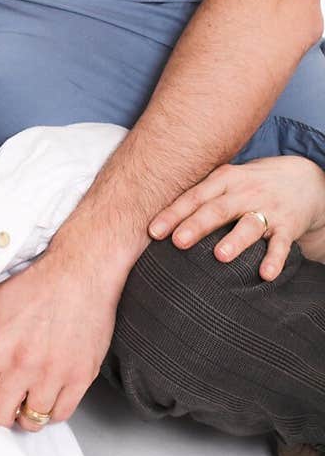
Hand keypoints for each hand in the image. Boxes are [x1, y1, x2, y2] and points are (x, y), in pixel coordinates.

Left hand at [0, 240, 121, 429]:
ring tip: (25, 398)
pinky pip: (60, 414)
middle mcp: (23, 365)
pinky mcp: (80, 378)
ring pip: (30, 421)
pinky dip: (51, 410)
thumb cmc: (38, 284)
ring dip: (24, 413)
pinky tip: (46, 395)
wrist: (80, 273)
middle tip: (0, 401)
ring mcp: (53, 374)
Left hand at [148, 156, 324, 279]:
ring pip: (249, 225)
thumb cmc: (250, 185)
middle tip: (178, 242)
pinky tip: (265, 275)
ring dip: (235, 240)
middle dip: (197, 225)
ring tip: (220, 256)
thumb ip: (198, 198)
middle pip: (217, 209)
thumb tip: (154, 226)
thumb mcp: (225, 182)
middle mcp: (244, 193)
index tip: (153, 231)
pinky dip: (275, 260)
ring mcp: (267, 209)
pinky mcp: (288, 226)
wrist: (302, 180)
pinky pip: (281, 245)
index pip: (194, 196)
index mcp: (224, 180)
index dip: (173, 214)